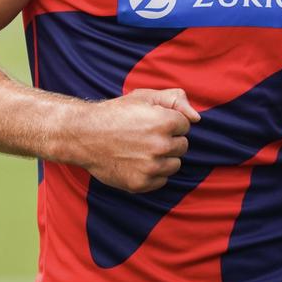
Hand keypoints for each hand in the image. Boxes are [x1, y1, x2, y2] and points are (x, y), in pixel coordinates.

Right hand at [68, 88, 200, 193]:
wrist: (84, 135)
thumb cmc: (116, 113)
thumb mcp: (144, 96)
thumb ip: (175, 100)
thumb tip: (197, 118)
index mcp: (164, 122)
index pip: (186, 126)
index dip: (170, 122)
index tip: (153, 121)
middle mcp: (160, 146)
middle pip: (183, 146)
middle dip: (169, 140)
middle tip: (147, 135)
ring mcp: (150, 167)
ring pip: (174, 164)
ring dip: (164, 157)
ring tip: (142, 148)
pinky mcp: (141, 184)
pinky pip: (162, 180)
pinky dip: (154, 173)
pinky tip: (137, 161)